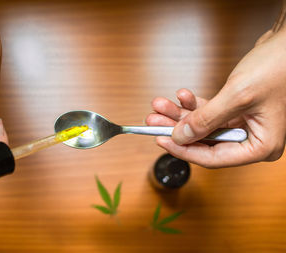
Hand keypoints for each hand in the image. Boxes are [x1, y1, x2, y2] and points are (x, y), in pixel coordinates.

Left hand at [146, 28, 285, 167]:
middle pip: (204, 142)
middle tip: (153, 121)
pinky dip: (193, 105)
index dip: (184, 150)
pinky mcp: (236, 111)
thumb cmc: (278, 67)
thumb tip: (180, 136)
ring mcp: (243, 125)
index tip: (161, 140)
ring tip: (159, 106)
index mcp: (261, 146)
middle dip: (177, 129)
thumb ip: (207, 120)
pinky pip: (209, 113)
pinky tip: (181, 96)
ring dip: (180, 115)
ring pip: (203, 126)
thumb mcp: (238, 97)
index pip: (213, 158)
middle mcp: (252, 139)